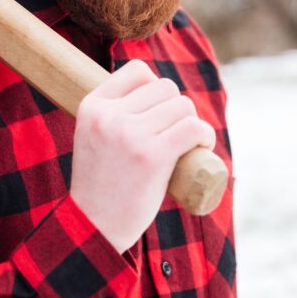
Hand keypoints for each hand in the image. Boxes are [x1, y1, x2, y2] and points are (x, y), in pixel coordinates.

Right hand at [69, 60, 216, 252]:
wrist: (93, 226)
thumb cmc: (100, 183)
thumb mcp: (93, 136)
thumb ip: (112, 114)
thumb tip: (152, 88)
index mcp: (92, 105)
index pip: (138, 71)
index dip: (155, 89)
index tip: (158, 114)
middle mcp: (109, 115)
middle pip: (165, 88)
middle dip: (177, 109)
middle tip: (174, 136)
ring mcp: (130, 134)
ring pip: (182, 106)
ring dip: (193, 123)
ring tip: (187, 144)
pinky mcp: (152, 156)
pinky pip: (193, 128)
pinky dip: (205, 136)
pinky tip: (201, 148)